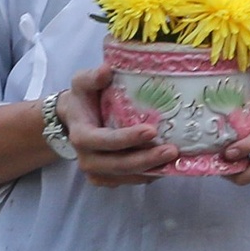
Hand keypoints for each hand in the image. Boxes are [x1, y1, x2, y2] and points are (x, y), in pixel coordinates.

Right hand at [58, 65, 176, 186]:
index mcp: (81, 135)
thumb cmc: (82, 98)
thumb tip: (108, 69)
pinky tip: (167, 166)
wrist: (73, 119)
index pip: (103, 141)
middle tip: (172, 150)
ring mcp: (96, 172)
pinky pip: (129, 181)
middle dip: (146, 160)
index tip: (151, 130)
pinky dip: (148, 175)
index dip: (127, 138)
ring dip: (151, 170)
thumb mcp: (82, 83)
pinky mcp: (107, 178)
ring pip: (126, 176)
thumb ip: (94, 77)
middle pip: (118, 164)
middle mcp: (86, 158)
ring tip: (176, 160)